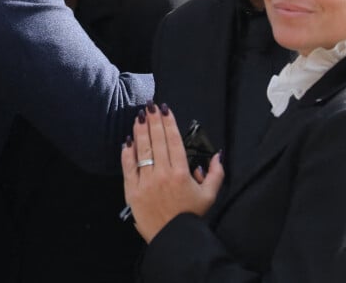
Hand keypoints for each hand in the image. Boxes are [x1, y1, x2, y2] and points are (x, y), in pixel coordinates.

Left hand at [121, 103, 223, 242]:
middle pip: (157, 141)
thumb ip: (216, 172)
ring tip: (139, 116)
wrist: (173, 239)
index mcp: (181, 172)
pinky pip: (128, 168)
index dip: (168, 122)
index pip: (173, 140)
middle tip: (150, 105)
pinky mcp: (133, 192)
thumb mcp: (210, 194)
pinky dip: (127, 153)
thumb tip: (218, 154)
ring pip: (142, 151)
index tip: (165, 109)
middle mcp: (163, 174)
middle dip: (153, 120)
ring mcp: (146, 182)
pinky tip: (128, 140)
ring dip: (140, 131)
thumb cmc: (191, 217)